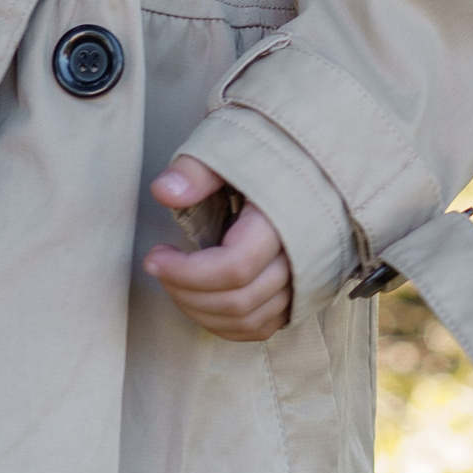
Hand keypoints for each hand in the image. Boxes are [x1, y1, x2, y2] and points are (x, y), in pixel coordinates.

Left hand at [145, 155, 291, 338]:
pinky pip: (263, 326)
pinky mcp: (302, 292)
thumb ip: (198, 169)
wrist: (317, 160)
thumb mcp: (232, 145)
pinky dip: (228, 325)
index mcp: (283, 220)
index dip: (186, 272)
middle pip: (239, 300)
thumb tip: (164, 192)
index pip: (234, 267)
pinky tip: (202, 303)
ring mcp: (305, 279)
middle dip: (187, 293)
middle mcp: (300, 257)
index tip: (155, 256)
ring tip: (177, 284)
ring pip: (250, 320)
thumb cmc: (272, 150)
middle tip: (160, 268)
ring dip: (203, 312)